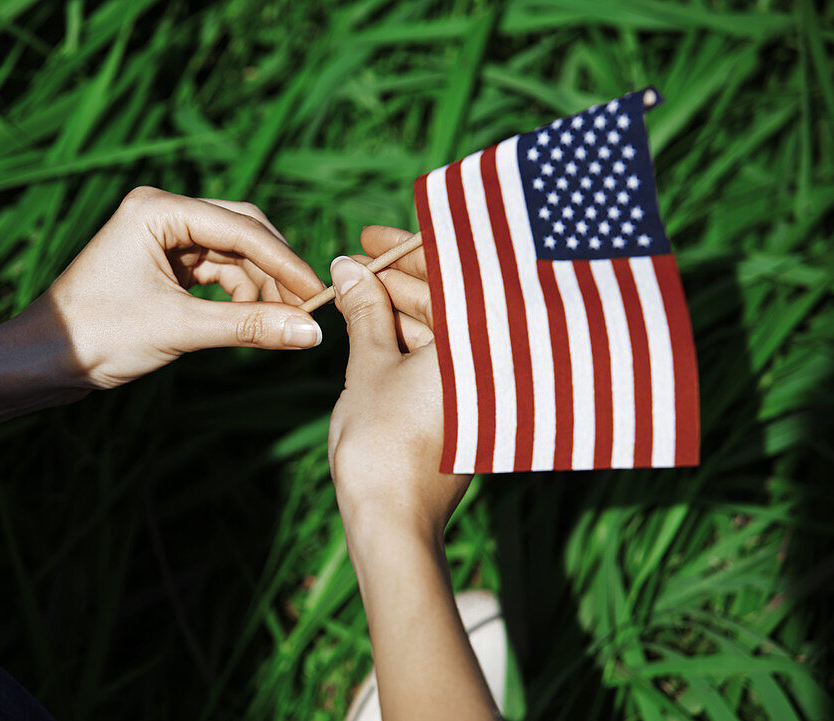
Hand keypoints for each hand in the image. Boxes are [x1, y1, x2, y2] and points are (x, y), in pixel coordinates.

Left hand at [26, 187, 325, 388]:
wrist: (41, 361)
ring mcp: (161, 237)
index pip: (242, 228)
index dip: (285, 263)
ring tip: (279, 324)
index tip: (319, 294)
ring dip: (258, 287)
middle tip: (306, 310)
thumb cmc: (98, 335)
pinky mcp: (161, 264)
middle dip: (275, 272)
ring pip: (232, 255)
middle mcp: (161, 212)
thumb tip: (311, 333)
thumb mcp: (180, 329)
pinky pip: (214, 272)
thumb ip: (250, 326)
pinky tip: (249, 320)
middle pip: (242, 232)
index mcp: (158, 209)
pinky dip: (236, 296)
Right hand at [327, 226, 467, 539]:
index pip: (450, 272)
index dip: (405, 248)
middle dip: (397, 277)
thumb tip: (348, 270)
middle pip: (449, 297)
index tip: (367, 237)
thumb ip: (364, 312)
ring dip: (400, 308)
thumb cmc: (384, 443)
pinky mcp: (471, 408)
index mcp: (480, 342)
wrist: (394, 520)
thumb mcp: (368, 366)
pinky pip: (445, 357)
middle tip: (353, 262)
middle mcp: (493, 361)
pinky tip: (374, 327)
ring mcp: (483, 387)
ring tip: (354, 293)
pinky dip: (412, 340)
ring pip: (443, 328)